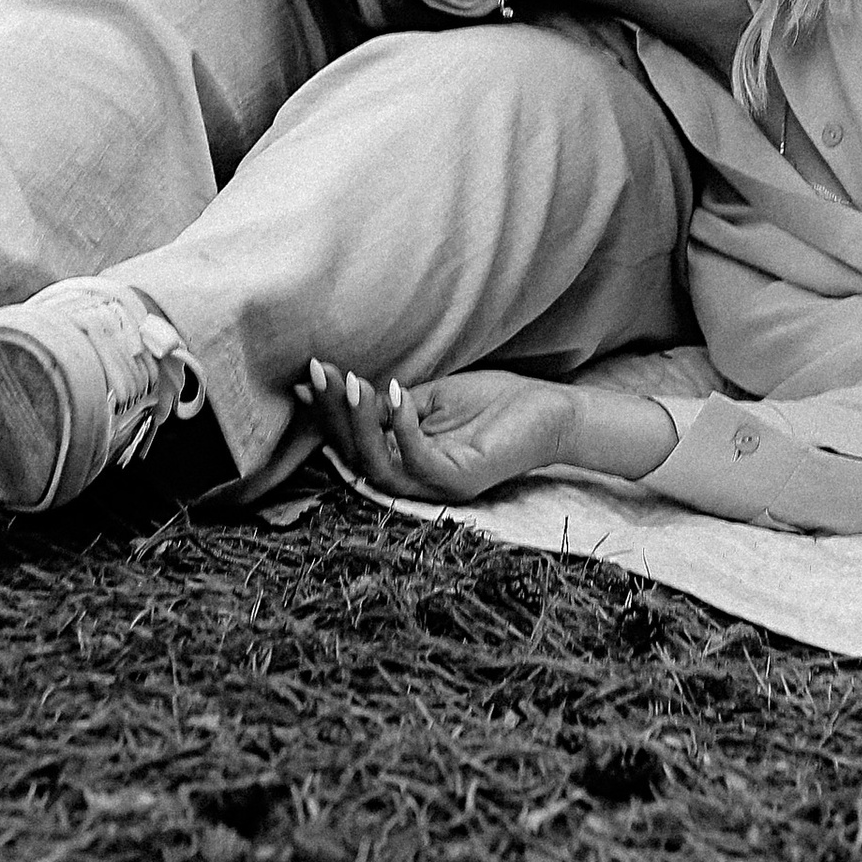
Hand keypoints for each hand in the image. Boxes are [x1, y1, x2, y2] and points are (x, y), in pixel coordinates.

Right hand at [299, 360, 574, 502]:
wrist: (550, 411)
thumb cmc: (493, 404)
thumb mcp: (432, 399)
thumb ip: (392, 405)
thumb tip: (346, 390)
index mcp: (405, 462)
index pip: (354, 444)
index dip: (328, 413)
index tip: (310, 375)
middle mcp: (415, 482)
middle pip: (358, 460)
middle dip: (335, 416)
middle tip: (320, 374)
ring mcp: (438, 486)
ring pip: (381, 469)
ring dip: (361, 425)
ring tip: (353, 384)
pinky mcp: (461, 481)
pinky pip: (420, 462)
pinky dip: (403, 427)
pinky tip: (395, 393)